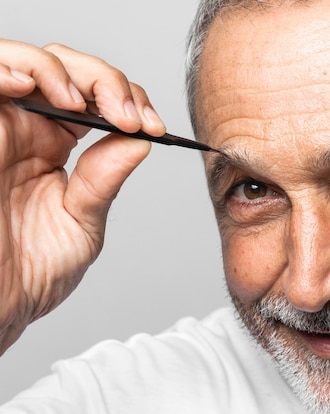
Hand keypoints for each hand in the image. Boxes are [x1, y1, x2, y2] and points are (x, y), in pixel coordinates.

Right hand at [0, 39, 165, 353]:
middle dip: (107, 81)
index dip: (129, 101)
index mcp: (55, 145)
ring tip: (84, 103)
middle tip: (130, 115)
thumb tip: (139, 141)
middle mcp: (25, 129)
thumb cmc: (28, 274)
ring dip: (62, 71)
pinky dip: (11, 68)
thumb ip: (105, 180)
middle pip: (66, 69)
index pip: (97, 98)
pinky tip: (37, 89)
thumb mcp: (82, 225)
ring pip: (25, 61)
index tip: (153, 128)